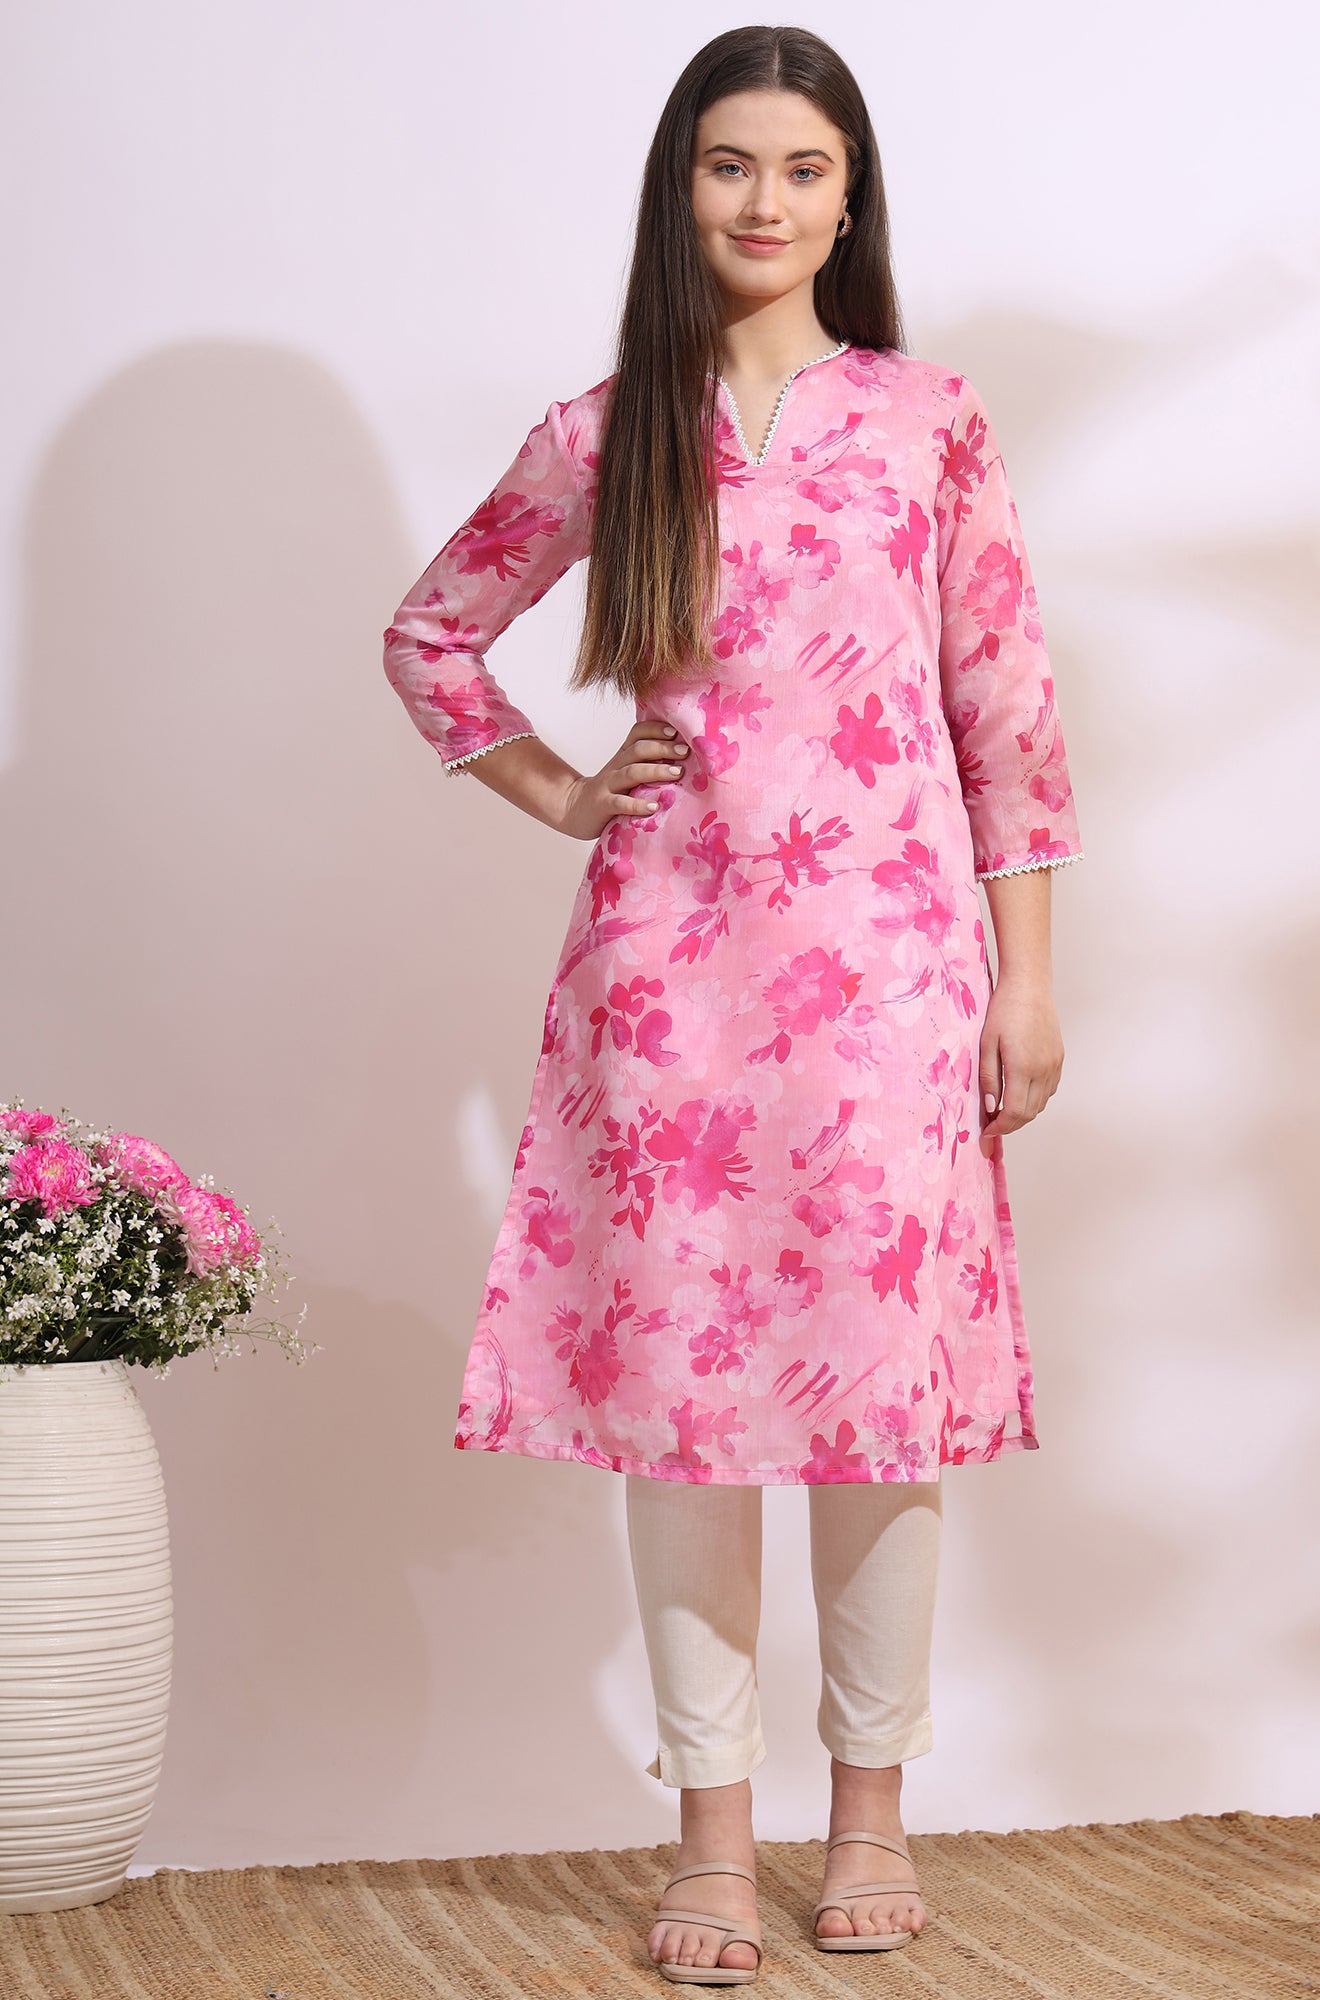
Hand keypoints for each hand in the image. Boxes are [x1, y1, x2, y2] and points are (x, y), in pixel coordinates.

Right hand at [554, 717, 689, 841]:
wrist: (574, 807)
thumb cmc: (610, 790)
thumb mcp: (626, 771)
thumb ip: (647, 763)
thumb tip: (685, 757)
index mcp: (623, 755)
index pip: (637, 732)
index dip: (656, 729)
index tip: (676, 732)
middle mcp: (616, 765)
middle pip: (639, 749)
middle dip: (663, 748)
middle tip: (685, 752)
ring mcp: (608, 785)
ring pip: (632, 773)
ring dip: (656, 771)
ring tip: (677, 773)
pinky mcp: (603, 805)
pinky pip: (620, 803)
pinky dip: (637, 805)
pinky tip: (654, 807)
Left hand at [978, 971, 1063, 1156]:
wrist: (1029, 987)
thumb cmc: (1003, 1011)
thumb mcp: (986, 1044)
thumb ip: (988, 1078)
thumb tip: (990, 1108)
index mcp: (1022, 1067)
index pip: (1014, 1112)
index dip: (1000, 1127)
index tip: (987, 1131)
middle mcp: (1043, 1070)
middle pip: (1029, 1113)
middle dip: (1010, 1124)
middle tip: (992, 1125)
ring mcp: (1054, 1065)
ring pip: (1041, 1104)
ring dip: (1023, 1113)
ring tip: (1003, 1110)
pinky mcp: (1059, 1059)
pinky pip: (1049, 1090)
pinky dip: (1035, 1099)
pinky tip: (1020, 1093)